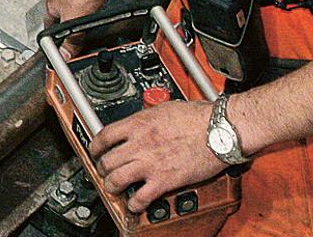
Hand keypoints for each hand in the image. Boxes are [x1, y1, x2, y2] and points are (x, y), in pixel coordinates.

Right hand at [44, 0, 121, 50]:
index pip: (48, 26)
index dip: (53, 38)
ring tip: (87, 24)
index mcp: (51, 4)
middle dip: (68, 29)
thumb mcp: (75, 24)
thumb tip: (65, 55)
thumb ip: (70, 41)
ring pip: (75, 12)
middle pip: (62, 19)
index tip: (58, 47)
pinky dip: (91, 11)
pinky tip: (96, 14)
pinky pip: (87, 6)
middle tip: (74, 38)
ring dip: (80, 19)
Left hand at [90, 98, 226, 216]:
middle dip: (102, 168)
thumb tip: (143, 121)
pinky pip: (140, 197)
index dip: (95, 146)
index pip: (104, 136)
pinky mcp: (163, 180)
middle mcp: (139, 143)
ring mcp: (150, 163)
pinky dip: (134, 204)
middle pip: (106, 160)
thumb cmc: (199, 117)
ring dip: (111, 187)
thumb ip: (148, 117)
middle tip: (104, 171)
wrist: (218, 129)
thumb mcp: (164, 108)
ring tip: (114, 188)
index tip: (95, 151)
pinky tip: (135, 204)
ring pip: (115, 180)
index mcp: (138, 123)